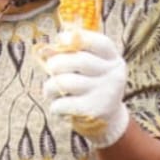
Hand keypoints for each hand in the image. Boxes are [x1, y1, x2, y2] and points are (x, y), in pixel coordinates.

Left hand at [43, 30, 129, 149]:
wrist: (106, 121)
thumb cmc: (91, 87)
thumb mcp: (88, 69)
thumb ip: (72, 56)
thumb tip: (45, 49)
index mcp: (114, 60)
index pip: (101, 43)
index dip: (79, 37)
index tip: (61, 38)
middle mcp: (114, 75)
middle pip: (78, 61)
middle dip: (56, 63)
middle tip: (50, 69)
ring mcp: (105, 94)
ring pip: (65, 82)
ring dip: (49, 86)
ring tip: (49, 91)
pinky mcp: (93, 111)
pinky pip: (61, 103)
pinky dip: (54, 105)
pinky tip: (59, 106)